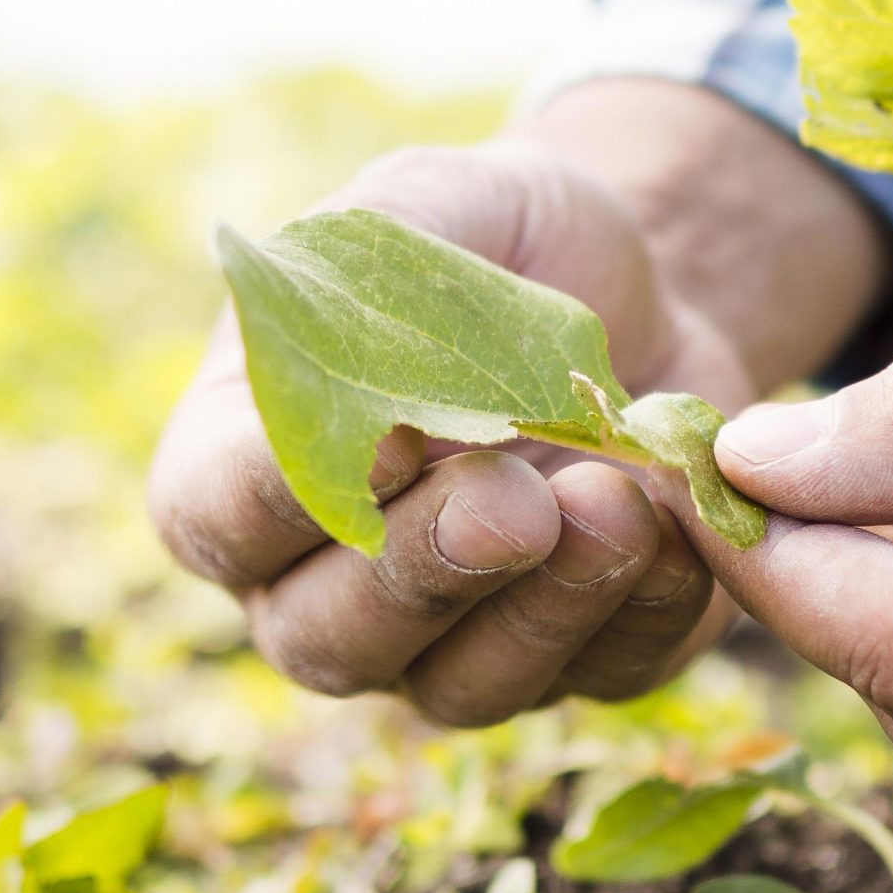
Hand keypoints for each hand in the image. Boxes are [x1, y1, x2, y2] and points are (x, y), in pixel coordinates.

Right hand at [150, 140, 745, 723]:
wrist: (641, 284)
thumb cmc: (495, 242)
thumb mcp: (427, 205)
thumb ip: (366, 280)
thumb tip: (374, 412)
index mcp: (245, 464)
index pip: (216, 517)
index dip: (280, 498)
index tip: (382, 437)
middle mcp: (325, 582)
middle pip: (328, 639)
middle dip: (425, 572)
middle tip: (515, 498)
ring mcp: (448, 640)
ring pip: (463, 687)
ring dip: (543, 608)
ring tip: (615, 503)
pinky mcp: (580, 658)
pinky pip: (602, 674)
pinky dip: (646, 608)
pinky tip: (677, 521)